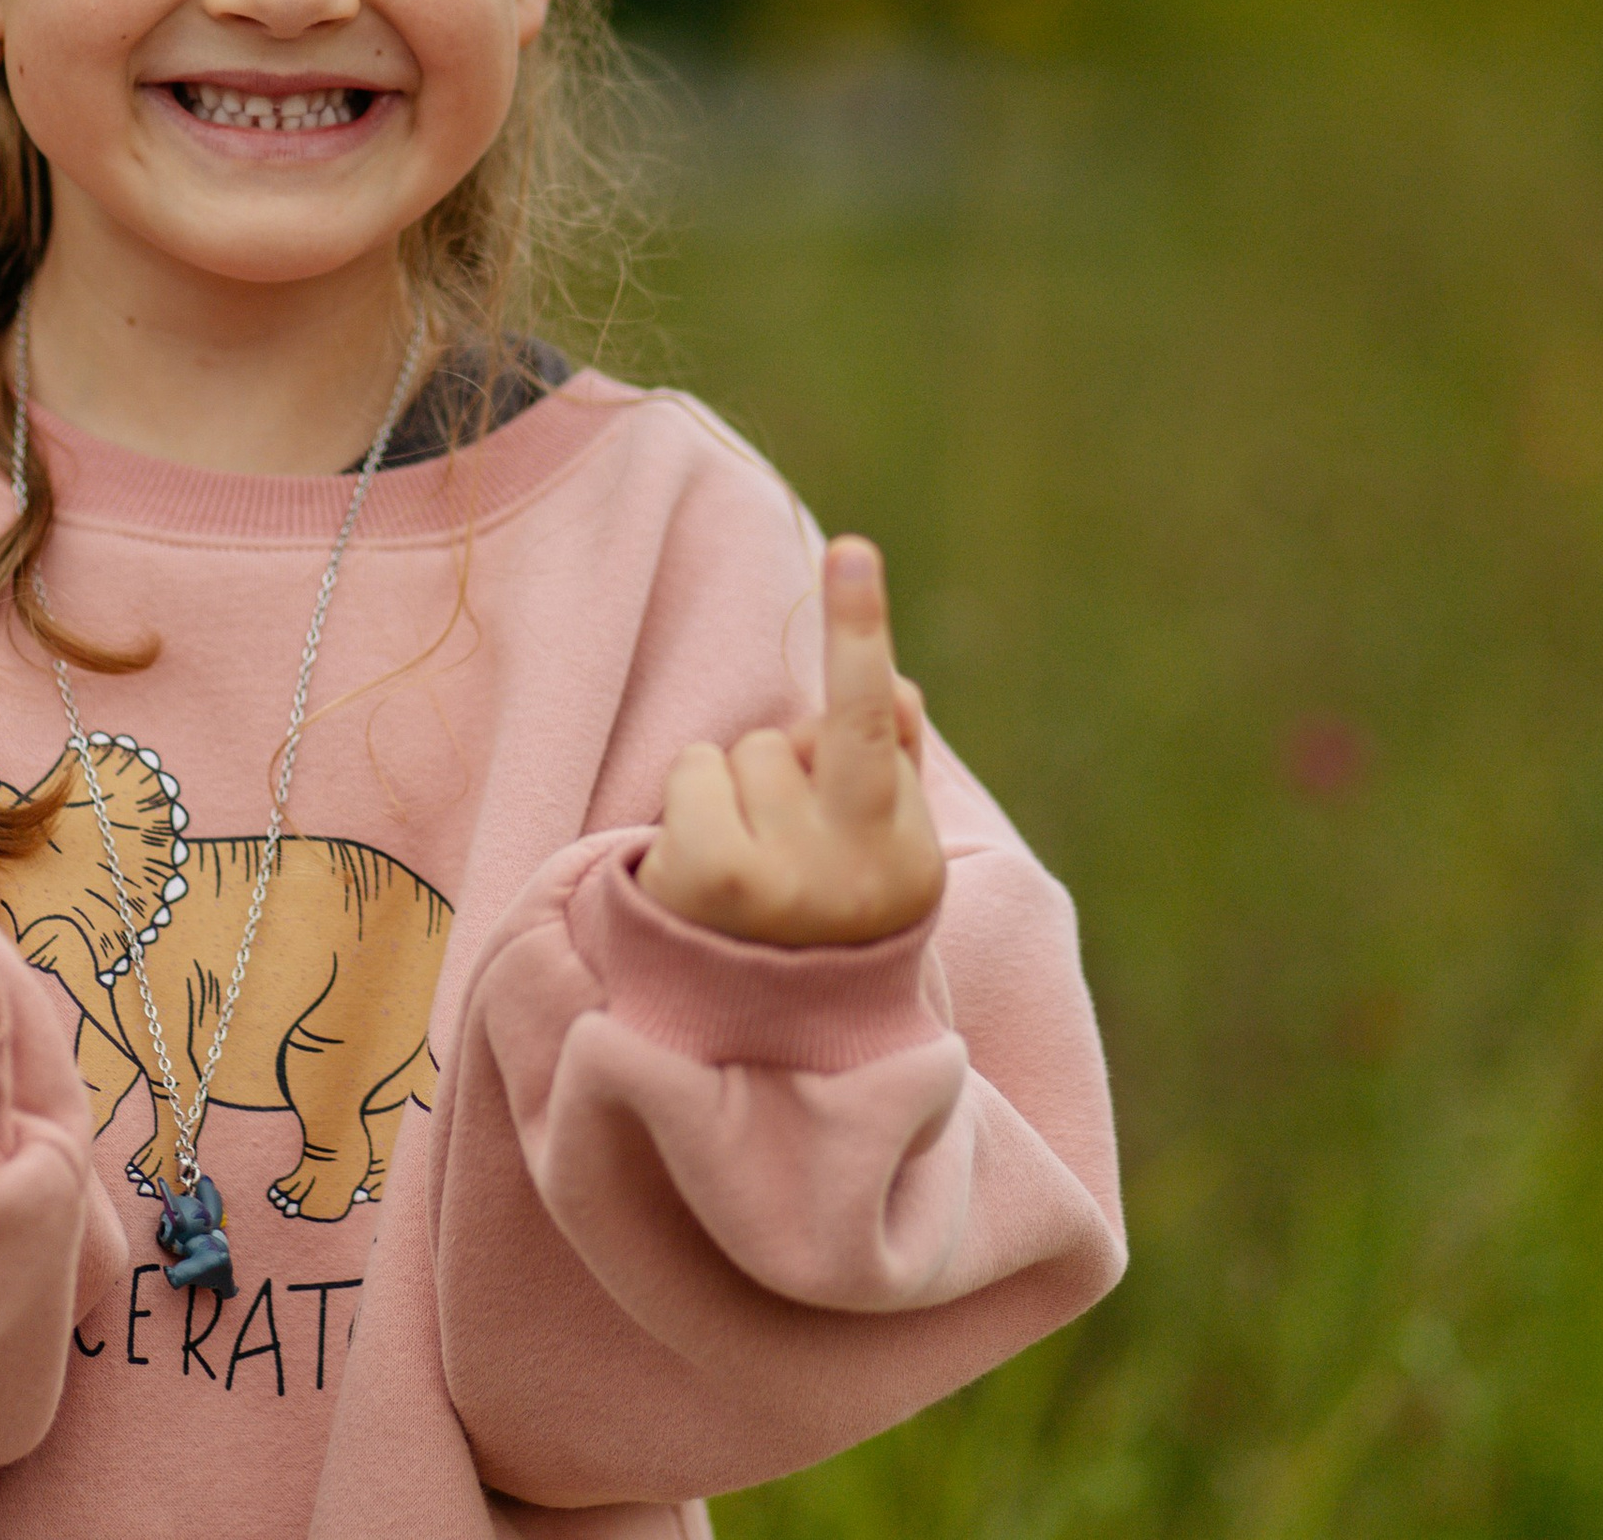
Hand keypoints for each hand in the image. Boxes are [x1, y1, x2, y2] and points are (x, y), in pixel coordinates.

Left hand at [639, 535, 944, 946]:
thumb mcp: (874, 859)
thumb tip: (895, 686)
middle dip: (790, 755)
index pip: (880, 724)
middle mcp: (854, 874)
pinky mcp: (714, 879)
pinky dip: (693, 805)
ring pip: (748, 750)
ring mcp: (782, 881)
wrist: (750, 1052)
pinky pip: (697, 770)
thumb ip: (890, 769)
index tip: (849, 549)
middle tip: (783, 845)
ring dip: (738, 794)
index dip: (860, 629)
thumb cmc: (817, 928)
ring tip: (743, 873)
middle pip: (806, 734)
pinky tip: (702, 874)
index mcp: (909, 864)